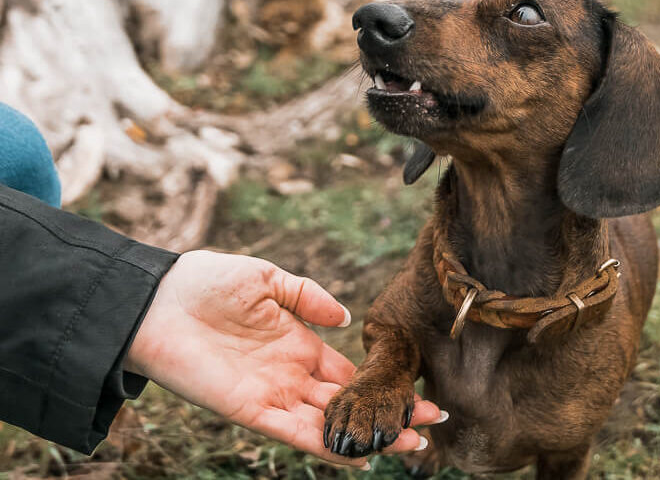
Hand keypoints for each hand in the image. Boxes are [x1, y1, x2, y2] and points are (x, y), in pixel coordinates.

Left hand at [124, 250, 441, 467]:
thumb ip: (308, 296)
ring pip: (331, 424)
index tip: (417, 392)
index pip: (347, 372)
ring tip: (411, 444)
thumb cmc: (205, 282)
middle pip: (348, 402)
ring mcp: (273, 394)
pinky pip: (296, 434)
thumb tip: (346, 319)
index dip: (381, 384)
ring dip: (369, 436)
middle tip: (430, 424)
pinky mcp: (251, 410)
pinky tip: (362, 455)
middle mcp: (291, 373)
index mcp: (297, 342)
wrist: (157, 300)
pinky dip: (329, 446)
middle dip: (388, 414)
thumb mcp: (267, 277)